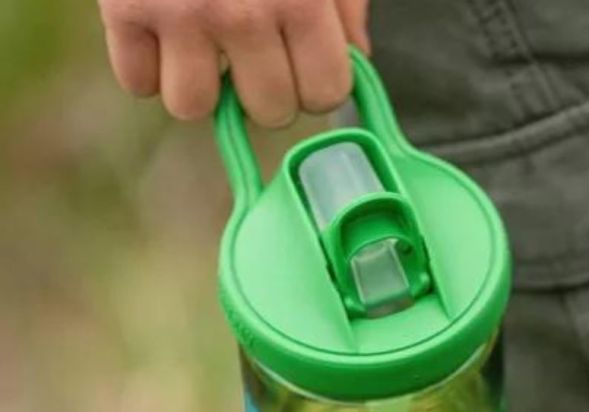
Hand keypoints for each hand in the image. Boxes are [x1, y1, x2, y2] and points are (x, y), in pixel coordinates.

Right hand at [97, 0, 369, 126]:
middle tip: (252, 53)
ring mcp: (179, 14)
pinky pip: (137, 84)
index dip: (316, 85)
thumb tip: (354, 59)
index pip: (325, 94)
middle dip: (265, 89)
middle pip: (269, 112)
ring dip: (200, 86)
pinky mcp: (124, 9)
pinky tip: (160, 35)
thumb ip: (344, 4)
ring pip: (194, 108)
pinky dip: (146, 68)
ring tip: (202, 47)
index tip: (302, 64)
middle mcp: (243, 14)